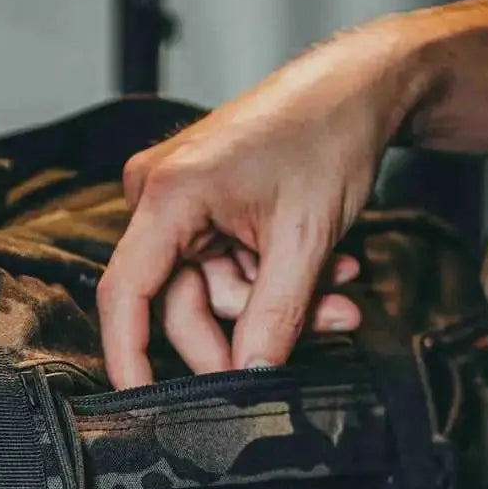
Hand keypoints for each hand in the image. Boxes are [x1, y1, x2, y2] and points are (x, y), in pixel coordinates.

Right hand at [97, 22, 427, 387]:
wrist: (361, 85)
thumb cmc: (328, 132)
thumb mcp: (305, 238)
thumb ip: (275, 316)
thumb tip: (249, 375)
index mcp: (168, 194)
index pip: (126, 293)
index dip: (127, 355)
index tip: (140, 402)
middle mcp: (161, 196)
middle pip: (183, 302)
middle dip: (248, 327)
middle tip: (310, 338)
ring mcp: (183, 202)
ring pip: (215, 291)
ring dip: (275, 302)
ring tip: (336, 288)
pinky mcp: (206, 207)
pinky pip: (230, 268)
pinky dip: (274, 278)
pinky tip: (324, 266)